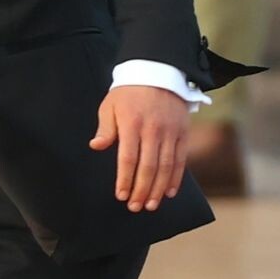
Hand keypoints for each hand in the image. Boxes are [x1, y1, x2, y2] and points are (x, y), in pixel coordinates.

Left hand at [89, 86, 190, 211]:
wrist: (158, 71)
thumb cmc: (128, 92)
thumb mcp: (110, 105)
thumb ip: (105, 128)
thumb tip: (96, 146)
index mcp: (132, 124)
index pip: (128, 158)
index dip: (125, 179)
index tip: (121, 195)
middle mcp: (153, 130)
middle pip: (148, 167)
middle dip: (142, 190)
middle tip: (136, 207)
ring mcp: (170, 132)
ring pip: (166, 166)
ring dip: (158, 188)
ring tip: (151, 205)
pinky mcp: (183, 132)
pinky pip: (181, 159)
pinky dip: (176, 177)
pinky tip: (169, 192)